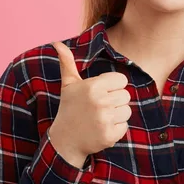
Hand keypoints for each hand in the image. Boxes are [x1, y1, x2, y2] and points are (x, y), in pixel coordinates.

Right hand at [48, 41, 130, 166]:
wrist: (65, 141)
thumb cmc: (69, 108)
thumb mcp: (68, 85)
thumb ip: (67, 62)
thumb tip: (57, 43)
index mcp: (93, 87)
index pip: (121, 80)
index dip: (113, 86)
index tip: (100, 93)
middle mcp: (100, 102)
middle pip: (126, 95)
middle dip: (115, 101)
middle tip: (99, 107)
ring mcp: (105, 120)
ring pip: (127, 110)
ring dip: (117, 115)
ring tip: (100, 118)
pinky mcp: (110, 135)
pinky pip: (125, 126)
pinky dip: (116, 129)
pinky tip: (102, 129)